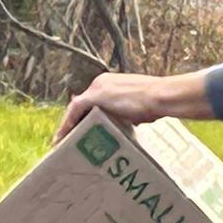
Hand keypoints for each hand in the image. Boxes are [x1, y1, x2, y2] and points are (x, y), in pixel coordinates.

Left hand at [54, 71, 197, 142]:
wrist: (160, 96)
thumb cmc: (156, 102)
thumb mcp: (139, 107)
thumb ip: (129, 112)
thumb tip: (130, 122)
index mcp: (111, 83)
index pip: (91, 101)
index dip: (84, 116)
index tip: (81, 129)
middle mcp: (100, 82)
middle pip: (81, 104)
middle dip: (74, 122)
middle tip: (67, 137)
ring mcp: (97, 88)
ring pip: (76, 107)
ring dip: (68, 124)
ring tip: (62, 140)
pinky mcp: (95, 95)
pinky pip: (75, 111)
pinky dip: (67, 123)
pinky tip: (62, 136)